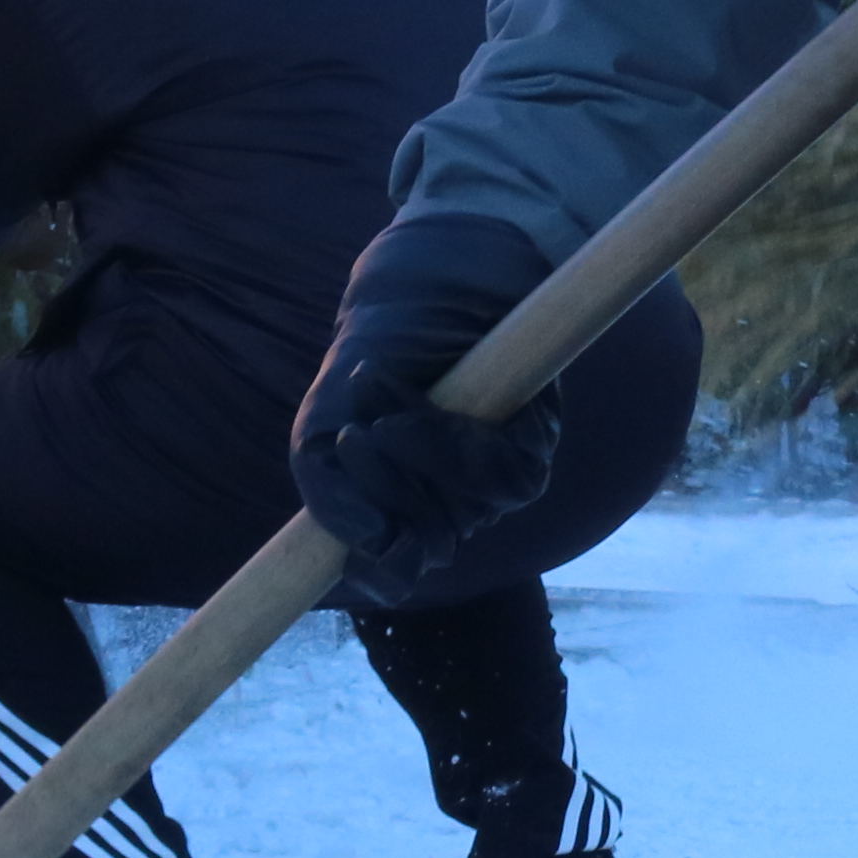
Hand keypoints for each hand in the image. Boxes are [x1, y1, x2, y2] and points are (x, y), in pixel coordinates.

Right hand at [290, 213, 564, 606]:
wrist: (425, 285)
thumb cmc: (372, 360)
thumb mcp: (326, 425)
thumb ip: (330, 493)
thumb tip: (367, 547)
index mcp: (400, 511)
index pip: (394, 571)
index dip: (378, 572)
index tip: (359, 547)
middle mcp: (452, 506)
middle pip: (428, 544)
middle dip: (385, 495)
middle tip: (352, 440)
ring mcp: (493, 481)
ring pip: (461, 511)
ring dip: (412, 462)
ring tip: (376, 416)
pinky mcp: (531, 449)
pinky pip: (495, 473)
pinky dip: (446, 440)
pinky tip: (414, 407)